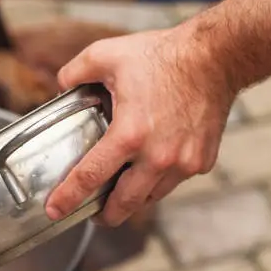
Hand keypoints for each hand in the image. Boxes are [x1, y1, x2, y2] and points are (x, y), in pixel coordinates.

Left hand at [45, 27, 234, 225]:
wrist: (215, 57)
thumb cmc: (163, 56)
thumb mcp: (106, 54)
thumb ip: (76, 72)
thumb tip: (62, 85)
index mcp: (129, 134)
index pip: (90, 176)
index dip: (68, 197)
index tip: (55, 210)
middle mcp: (157, 156)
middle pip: (124, 204)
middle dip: (104, 215)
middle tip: (93, 213)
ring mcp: (183, 163)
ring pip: (149, 197)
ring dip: (132, 198)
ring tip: (120, 190)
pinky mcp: (201, 162)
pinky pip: (172, 182)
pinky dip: (157, 180)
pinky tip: (149, 167)